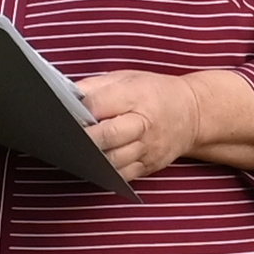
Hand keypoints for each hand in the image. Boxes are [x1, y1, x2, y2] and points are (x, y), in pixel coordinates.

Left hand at [77, 67, 253, 184]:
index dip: (80, 110)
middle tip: (62, 138)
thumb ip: (97, 86)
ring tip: (72, 153)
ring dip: (91, 159)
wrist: (192, 113)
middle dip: (84, 139)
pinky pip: (123, 175)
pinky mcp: (149, 165)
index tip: (61, 112)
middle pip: (108, 136)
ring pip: (114, 160)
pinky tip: (91, 165)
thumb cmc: (154, 92)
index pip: (101, 103)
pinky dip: (105, 172)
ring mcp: (148, 148)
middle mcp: (144, 123)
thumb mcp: (128, 78)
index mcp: (137, 95)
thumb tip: (65, 96)